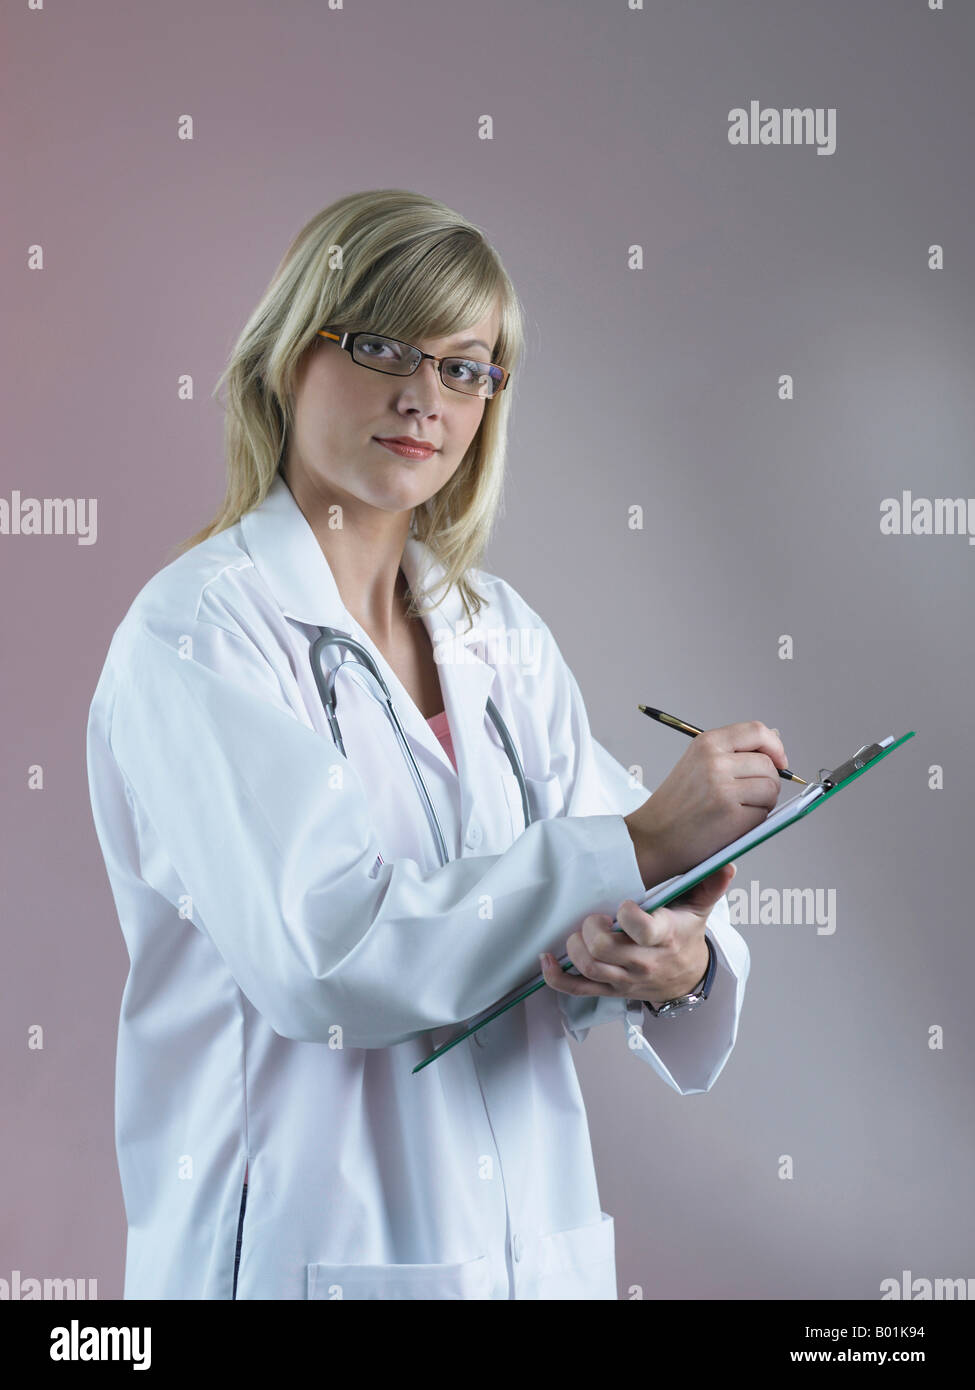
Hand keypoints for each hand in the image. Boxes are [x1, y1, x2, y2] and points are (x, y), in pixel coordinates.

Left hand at [539, 863, 735, 1005]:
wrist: (686, 978)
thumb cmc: (685, 936)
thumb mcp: (700, 909)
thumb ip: (710, 884)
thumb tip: (726, 864)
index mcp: (665, 937)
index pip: (641, 929)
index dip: (627, 915)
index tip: (623, 903)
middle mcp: (642, 961)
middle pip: (604, 948)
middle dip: (592, 928)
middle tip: (595, 916)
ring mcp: (623, 978)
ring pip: (588, 967)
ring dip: (574, 947)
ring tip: (579, 932)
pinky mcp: (608, 989)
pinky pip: (576, 989)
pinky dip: (555, 977)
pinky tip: (547, 959)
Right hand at [623, 721, 788, 886]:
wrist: (651, 838)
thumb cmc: (677, 805)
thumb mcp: (698, 763)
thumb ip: (733, 751)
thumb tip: (776, 738)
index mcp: (707, 743)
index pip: (757, 731)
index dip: (775, 746)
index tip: (779, 762)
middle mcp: (715, 761)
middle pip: (769, 764)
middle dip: (768, 782)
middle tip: (747, 797)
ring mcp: (724, 788)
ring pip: (771, 789)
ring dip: (763, 803)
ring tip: (737, 811)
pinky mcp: (732, 816)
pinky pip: (764, 814)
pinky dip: (754, 823)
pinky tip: (731, 825)